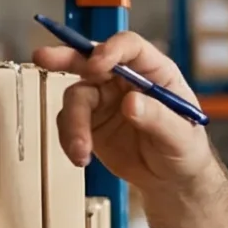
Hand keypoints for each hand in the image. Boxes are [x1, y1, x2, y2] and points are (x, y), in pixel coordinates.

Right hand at [35, 33, 216, 194]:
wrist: (171, 180)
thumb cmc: (185, 149)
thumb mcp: (180, 137)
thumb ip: (158, 119)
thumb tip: (131, 103)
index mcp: (154, 72)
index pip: (130, 47)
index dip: (111, 50)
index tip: (97, 64)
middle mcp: (125, 79)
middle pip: (91, 58)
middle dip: (66, 57)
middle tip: (43, 58)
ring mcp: (104, 98)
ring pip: (75, 96)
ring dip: (72, 122)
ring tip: (80, 149)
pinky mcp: (89, 120)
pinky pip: (68, 121)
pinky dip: (69, 138)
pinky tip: (81, 157)